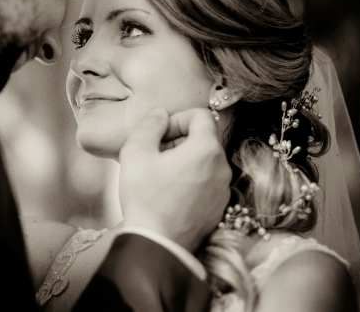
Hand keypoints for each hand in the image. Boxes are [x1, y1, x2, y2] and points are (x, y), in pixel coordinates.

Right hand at [119, 108, 231, 252]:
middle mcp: (222, 168)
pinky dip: (190, 180)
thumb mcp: (136, 152)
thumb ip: (150, 125)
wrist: (157, 244)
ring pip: (205, 161)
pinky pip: (206, 182)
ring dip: (183, 160)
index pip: (200, 115)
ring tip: (159, 175)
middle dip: (178, 140)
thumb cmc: (146, 198)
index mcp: (207, 150)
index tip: (159, 134)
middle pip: (203, 138)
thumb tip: (160, 115)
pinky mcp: (217, 209)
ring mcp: (222, 191)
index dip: (177, 118)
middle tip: (154, 154)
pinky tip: (168, 193)